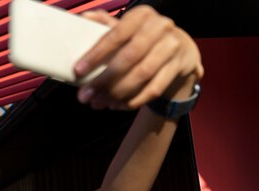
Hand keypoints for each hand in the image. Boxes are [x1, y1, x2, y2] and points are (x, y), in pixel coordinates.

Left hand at [75, 6, 202, 109]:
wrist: (181, 48)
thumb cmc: (144, 37)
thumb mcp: (128, 28)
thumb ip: (106, 24)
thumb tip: (84, 18)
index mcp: (142, 15)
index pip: (116, 35)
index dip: (96, 54)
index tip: (78, 71)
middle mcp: (160, 27)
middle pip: (129, 58)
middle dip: (104, 80)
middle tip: (86, 96)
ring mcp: (173, 46)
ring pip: (142, 75)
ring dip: (117, 93)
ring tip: (99, 103)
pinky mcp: (180, 65)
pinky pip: (154, 89)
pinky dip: (133, 101)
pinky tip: (117, 106)